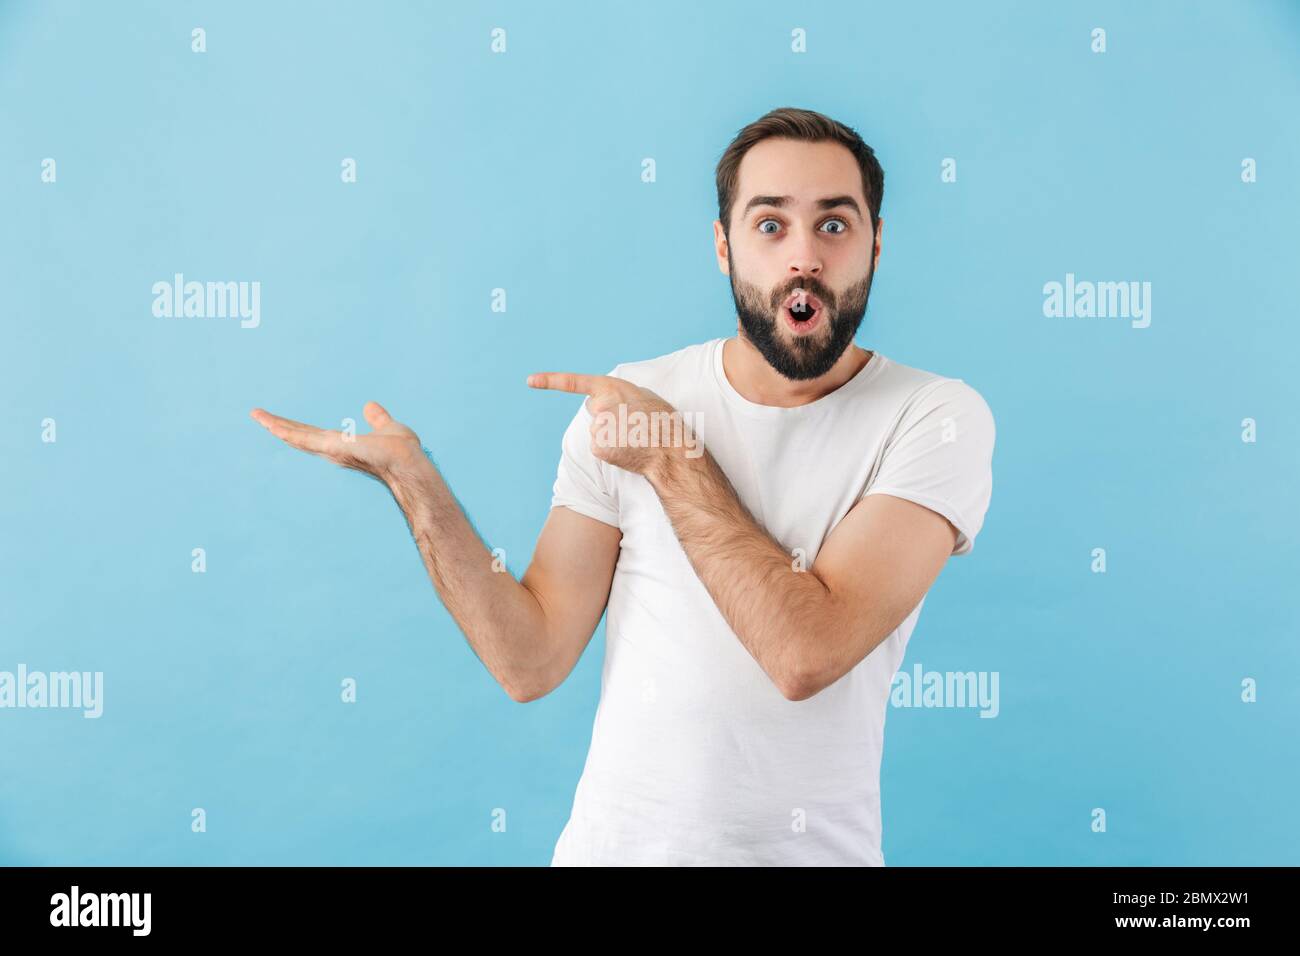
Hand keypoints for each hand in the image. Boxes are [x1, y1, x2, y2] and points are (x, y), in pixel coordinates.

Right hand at [250, 401, 424, 482]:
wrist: (408, 461)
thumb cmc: (402, 451)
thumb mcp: (387, 427)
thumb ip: (377, 418)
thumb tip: (370, 406)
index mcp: (343, 444)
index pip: (314, 434)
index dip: (297, 427)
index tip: (280, 421)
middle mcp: (333, 449)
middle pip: (300, 435)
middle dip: (278, 425)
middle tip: (257, 414)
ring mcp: (331, 449)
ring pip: (297, 436)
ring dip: (276, 425)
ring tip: (257, 414)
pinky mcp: (333, 447)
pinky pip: (305, 438)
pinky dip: (287, 431)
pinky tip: (272, 425)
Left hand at [527, 371, 697, 480]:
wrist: (670, 449)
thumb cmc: (662, 421)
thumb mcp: (643, 395)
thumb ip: (621, 394)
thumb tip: (611, 403)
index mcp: (610, 387)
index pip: (574, 382)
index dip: (550, 381)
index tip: (530, 381)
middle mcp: (599, 405)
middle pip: (596, 412)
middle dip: (609, 416)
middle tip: (633, 423)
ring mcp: (597, 427)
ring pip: (599, 431)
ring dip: (613, 434)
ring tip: (635, 436)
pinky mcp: (598, 447)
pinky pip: (601, 447)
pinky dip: (612, 450)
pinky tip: (628, 449)